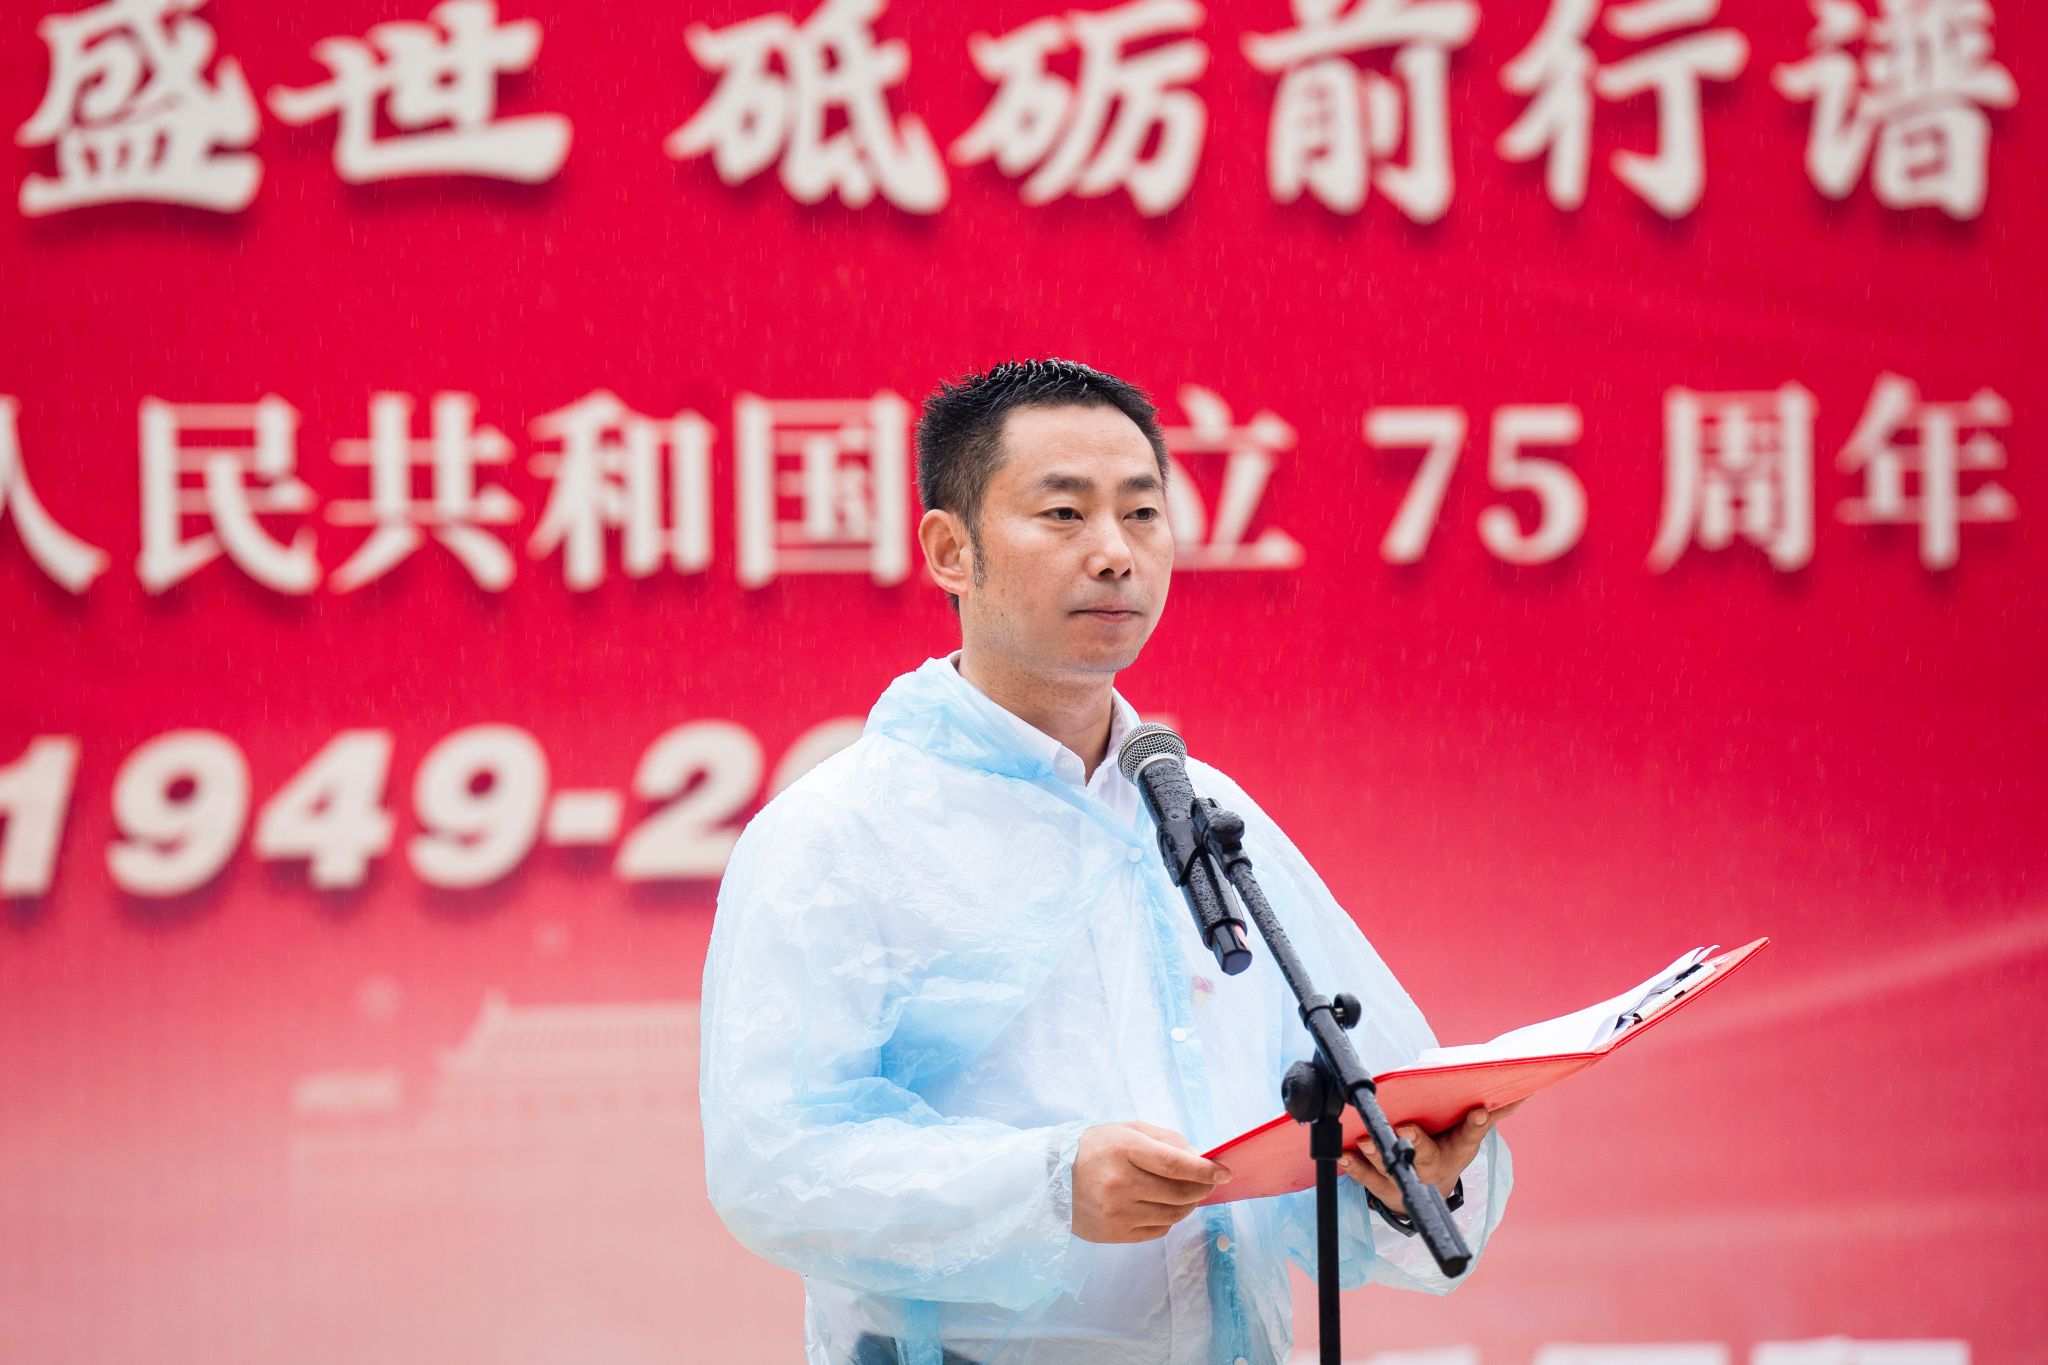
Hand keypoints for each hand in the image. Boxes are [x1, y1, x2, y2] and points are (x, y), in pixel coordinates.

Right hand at [1071, 1120, 1232, 1243]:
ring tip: (1188, 1194)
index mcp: (1123, 1150)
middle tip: (1210, 1183)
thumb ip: (1164, 1140)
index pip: (1175, 1163)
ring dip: (1189, 1205)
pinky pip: (1158, 1229)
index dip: (1204, 1170)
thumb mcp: (1125, 1130)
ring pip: (1172, 1214)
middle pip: (1179, 1192)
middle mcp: (1119, 1183)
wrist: (1050, 1177)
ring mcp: (1116, 1212)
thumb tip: (1198, 1156)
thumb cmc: (1093, 1148)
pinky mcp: (1114, 1233)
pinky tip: (1163, 1206)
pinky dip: (1169, 1218)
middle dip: (1202, 1188)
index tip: (1225, 1172)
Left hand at [1336, 1099, 1524, 1215]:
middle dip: (1415, 1142)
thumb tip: (1523, 1091)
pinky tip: (1343, 1154)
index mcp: (1456, 1150)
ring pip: (1390, 1167)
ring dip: (1378, 1154)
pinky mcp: (1381, 1186)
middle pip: (1424, 1155)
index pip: (1470, 1136)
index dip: (1476, 1124)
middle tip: (1405, 1128)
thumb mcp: (1469, 1137)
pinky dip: (1353, 1166)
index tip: (1478, 1109)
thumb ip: (1491, 1114)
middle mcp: (1431, 1166)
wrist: (1425, 1199)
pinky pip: (1365, 1177)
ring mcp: (1404, 1179)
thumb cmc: (1447, 1153)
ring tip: (1366, 1140)